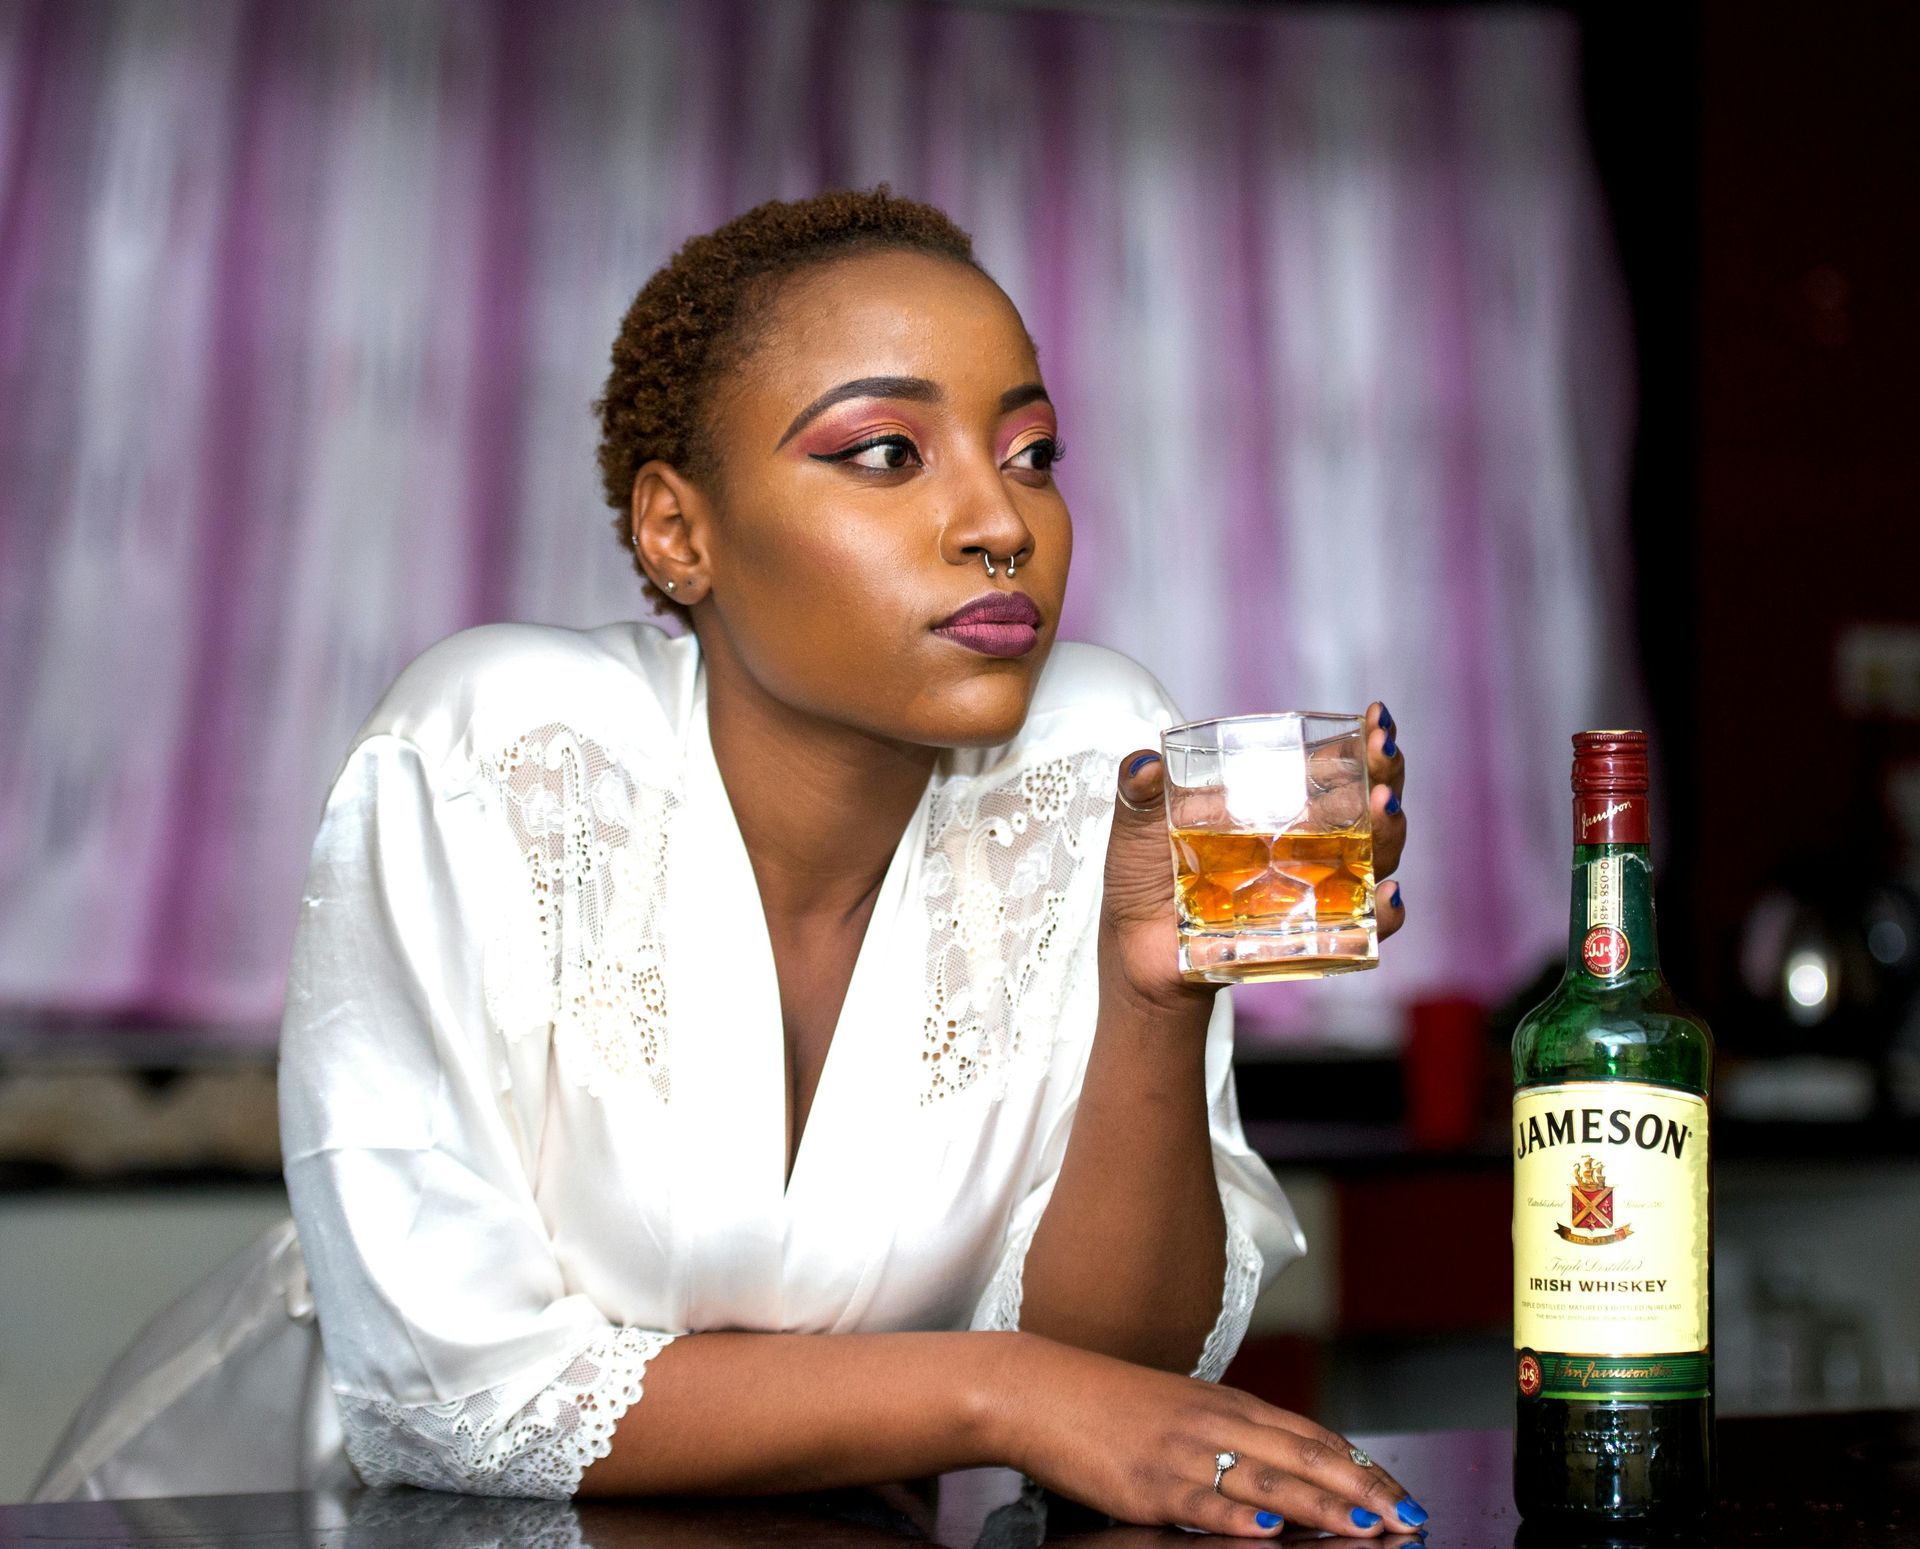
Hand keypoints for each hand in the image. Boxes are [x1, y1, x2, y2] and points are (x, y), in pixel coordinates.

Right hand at [990, 1334, 1429, 1537]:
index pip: (1311, 1434)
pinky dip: (1241, 1518)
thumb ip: (1231, 1433)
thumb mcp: (1181, 1408)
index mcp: (1226, 1404)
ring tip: (1367, 1526)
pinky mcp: (1147, 1483)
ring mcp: (1182, 1452)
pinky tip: (1271, 1531)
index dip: (1360, 1466)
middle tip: (1408, 1516)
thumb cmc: (1107, 1403)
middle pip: (1303, 1455)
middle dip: (1363, 1489)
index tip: (1401, 1493)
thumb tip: (1283, 1469)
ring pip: (1267, 1478)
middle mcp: (1214, 1422)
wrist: (1039, 1389)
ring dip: (1323, 1505)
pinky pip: (1203, 1502)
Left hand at [1099, 702, 1407, 1008]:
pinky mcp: (1311, 937)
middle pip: (1369, 806)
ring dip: (1390, 832)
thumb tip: (1144, 764)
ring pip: (1378, 858)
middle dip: (1385, 776)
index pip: (1334, 767)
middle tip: (1382, 752)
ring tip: (1383, 806)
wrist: (1135, 948)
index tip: (1375, 719)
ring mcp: (1316, 890)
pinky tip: (1387, 894)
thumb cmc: (1144, 878)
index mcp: (1277, 805)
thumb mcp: (1136, 826)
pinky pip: (1362, 929)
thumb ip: (1138, 790)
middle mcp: (1309, 844)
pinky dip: (1383, 915)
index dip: (1362, 742)